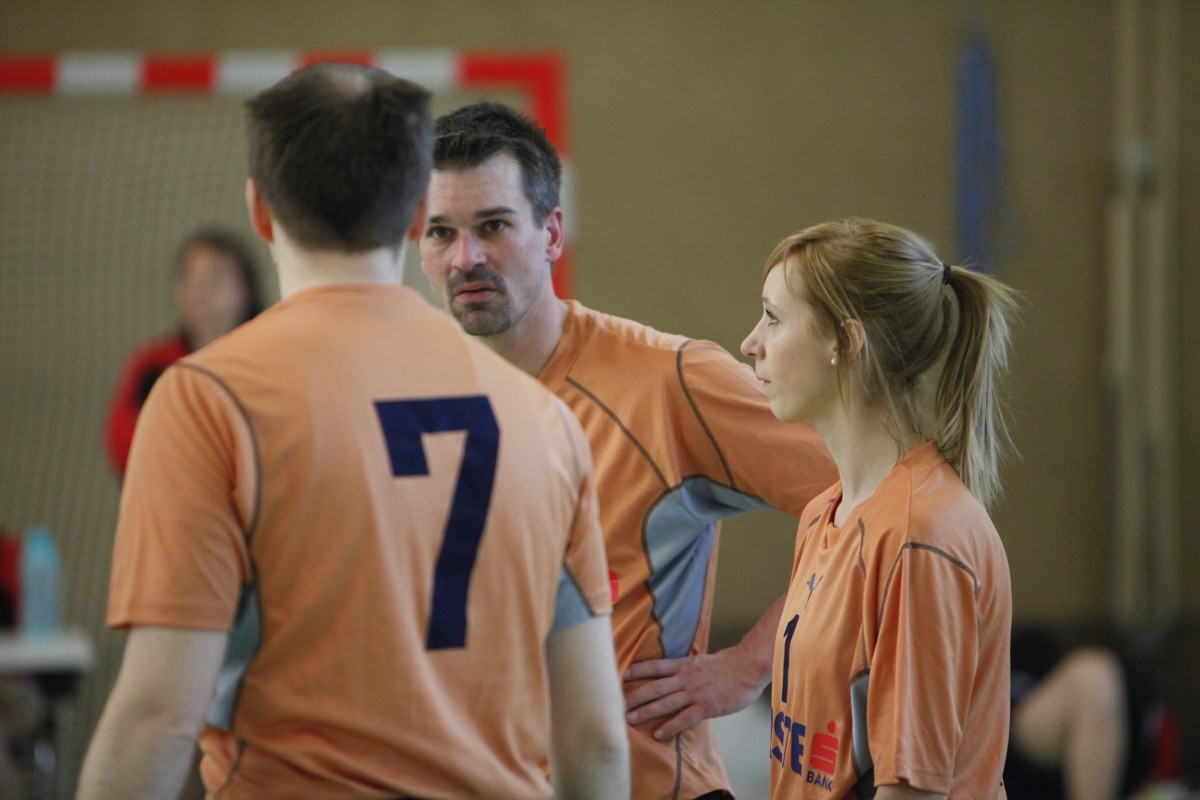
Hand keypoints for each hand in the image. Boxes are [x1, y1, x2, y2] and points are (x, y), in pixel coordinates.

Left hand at [623, 645, 767, 740]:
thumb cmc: (728, 666)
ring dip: (646, 711)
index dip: (637, 670)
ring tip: (630, 719)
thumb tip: (675, 672)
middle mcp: (685, 678)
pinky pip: (684, 718)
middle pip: (654, 687)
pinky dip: (671, 726)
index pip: (655, 666)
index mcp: (683, 666)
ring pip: (665, 702)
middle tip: (616, 704)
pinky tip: (659, 734)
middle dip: (634, 696)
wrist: (748, 666)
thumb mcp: (701, 661)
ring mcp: (694, 692)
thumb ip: (686, 668)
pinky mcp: (706, 706)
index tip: (620, 675)